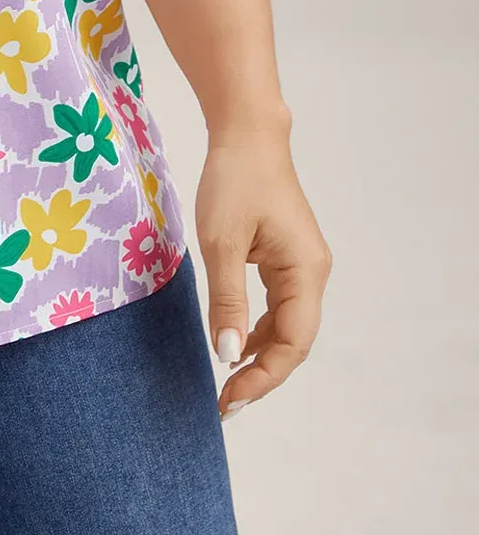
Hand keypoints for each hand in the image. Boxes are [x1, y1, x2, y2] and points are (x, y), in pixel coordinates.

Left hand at [194, 125, 331, 417]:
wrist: (246, 132)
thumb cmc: (233, 180)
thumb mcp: (221, 242)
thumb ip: (227, 300)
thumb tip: (229, 357)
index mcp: (305, 272)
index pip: (293, 343)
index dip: (264, 377)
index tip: (230, 399)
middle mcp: (312, 273)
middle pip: (294, 340)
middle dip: (262, 373)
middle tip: (225, 402)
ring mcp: (301, 264)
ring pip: (286, 325)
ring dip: (259, 353)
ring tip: (229, 381)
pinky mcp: (285, 256)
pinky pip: (278, 305)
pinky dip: (258, 327)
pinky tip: (235, 340)